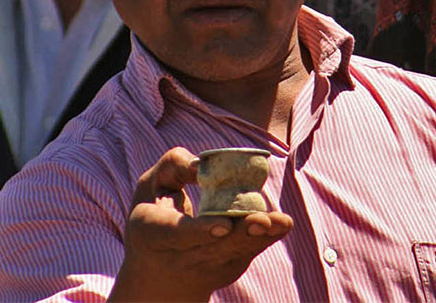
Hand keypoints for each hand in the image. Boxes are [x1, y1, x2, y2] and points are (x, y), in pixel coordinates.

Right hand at [108, 147, 292, 301]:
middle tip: (262, 220)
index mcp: (153, 233)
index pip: (177, 234)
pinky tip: (282, 225)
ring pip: (234, 254)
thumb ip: (173, 165)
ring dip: (259, 237)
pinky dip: (265, 239)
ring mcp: (202, 270)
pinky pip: (246, 253)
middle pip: (213, 248)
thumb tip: (200, 164)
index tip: (224, 225)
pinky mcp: (224, 271)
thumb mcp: (153, 184)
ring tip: (281, 222)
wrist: (158, 271)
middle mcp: (178, 258)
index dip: (200, 231)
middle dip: (240, 234)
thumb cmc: (156, 212)